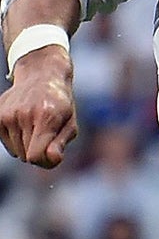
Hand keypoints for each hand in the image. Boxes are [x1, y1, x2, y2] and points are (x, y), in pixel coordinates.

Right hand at [0, 50, 77, 167]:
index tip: (53, 154)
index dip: (45, 162)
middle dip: (39, 152)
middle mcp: (24, 115)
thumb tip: (51, 159)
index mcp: (46, 117)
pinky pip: (7, 144)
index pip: (36, 155)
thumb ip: (60, 144)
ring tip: (36, 128)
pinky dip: (16, 141)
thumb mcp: (70, 123)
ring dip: (28, 146)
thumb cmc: (61, 105)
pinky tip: (25, 126)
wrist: (41, 77)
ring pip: (16, 151)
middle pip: (27, 156)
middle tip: (47, 136)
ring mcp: (8, 114)